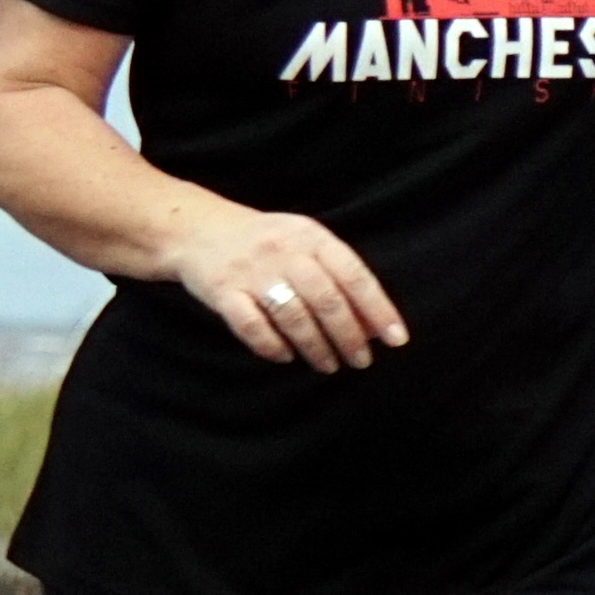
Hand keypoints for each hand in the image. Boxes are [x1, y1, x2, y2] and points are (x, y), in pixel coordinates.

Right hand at [171, 206, 400, 373]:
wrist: (198, 229)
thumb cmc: (267, 243)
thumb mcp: (306, 245)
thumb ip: (340, 278)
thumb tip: (377, 326)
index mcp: (311, 236)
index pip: (354, 275)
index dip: (378, 309)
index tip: (397, 339)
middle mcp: (283, 250)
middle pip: (327, 299)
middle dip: (349, 336)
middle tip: (361, 360)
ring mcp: (251, 270)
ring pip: (293, 316)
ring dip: (316, 347)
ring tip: (329, 365)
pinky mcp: (222, 291)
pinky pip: (252, 326)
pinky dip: (272, 346)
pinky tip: (286, 356)